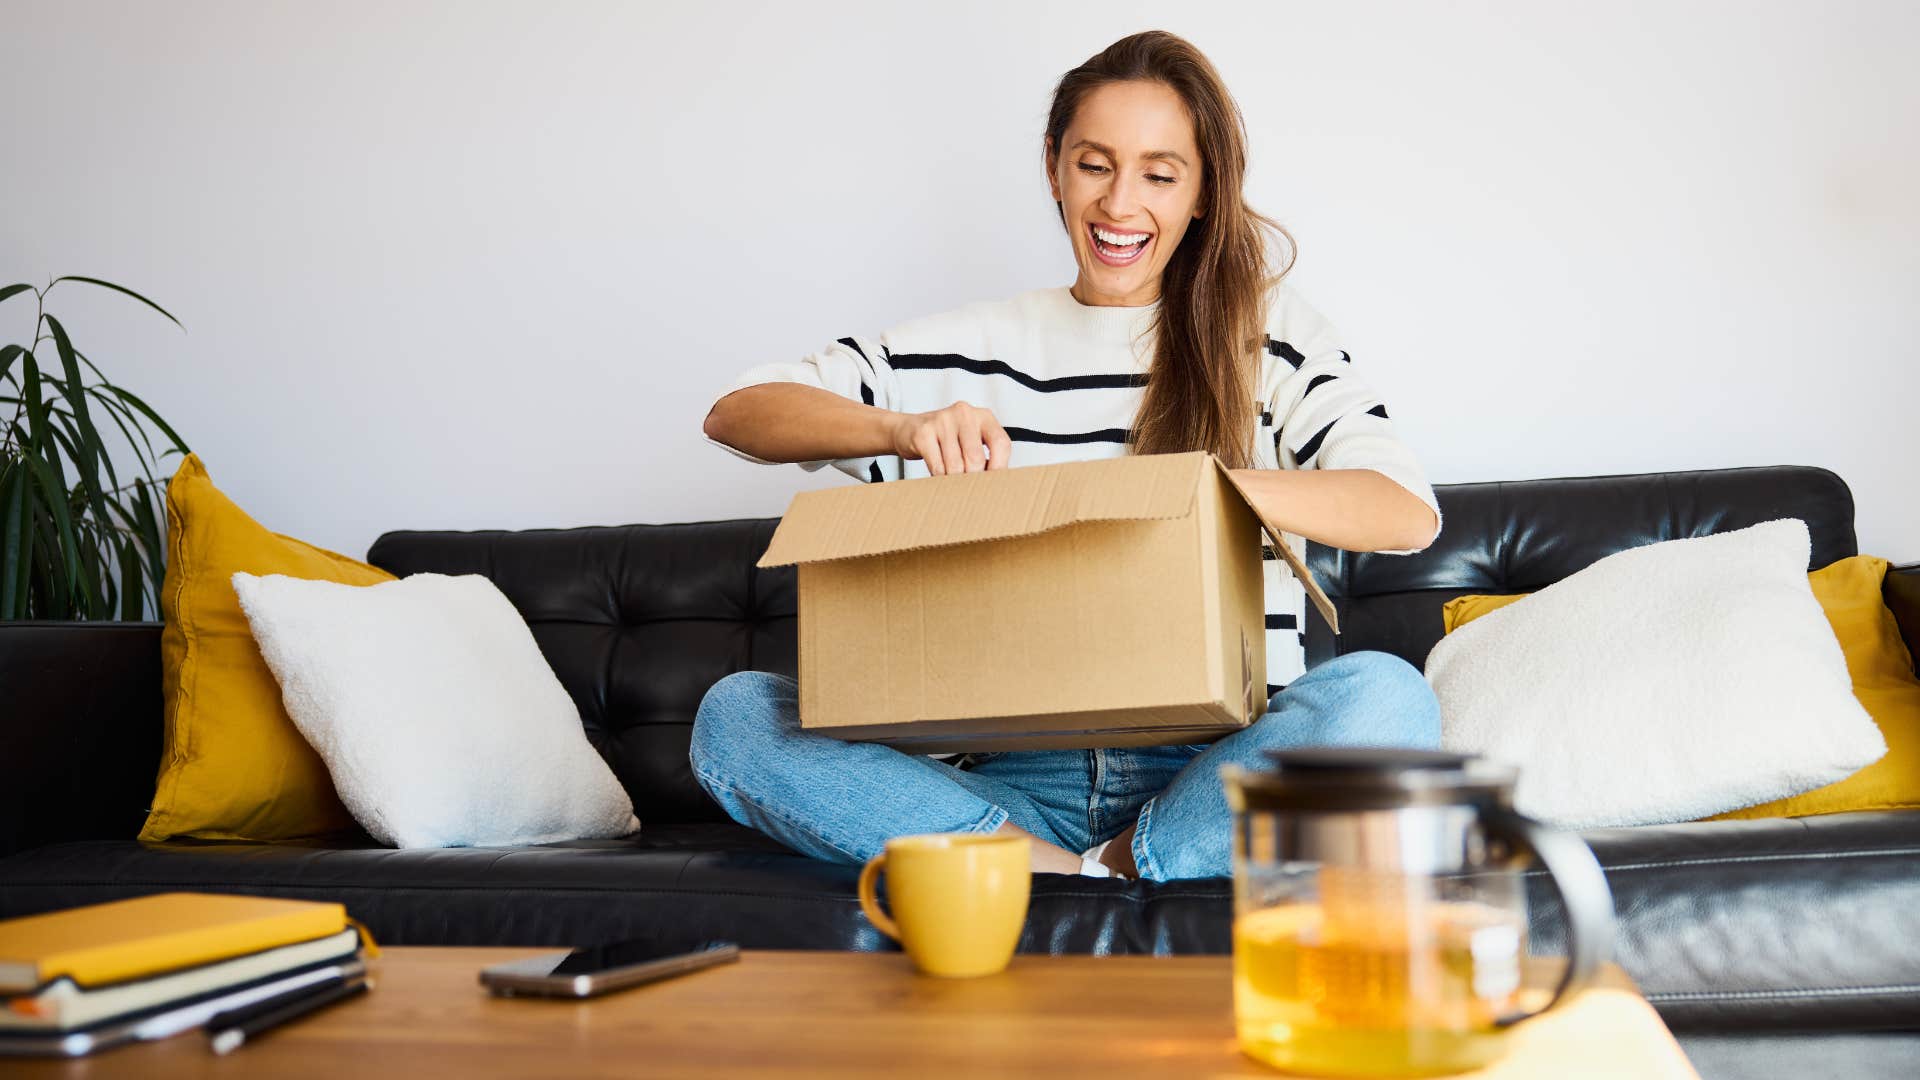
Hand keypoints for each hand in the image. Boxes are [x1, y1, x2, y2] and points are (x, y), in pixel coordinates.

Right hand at [888, 403, 1011, 474]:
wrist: (910, 429)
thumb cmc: (947, 439)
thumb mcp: (971, 440)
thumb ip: (985, 456)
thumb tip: (994, 484)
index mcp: (983, 416)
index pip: (1000, 443)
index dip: (999, 467)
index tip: (994, 484)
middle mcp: (964, 414)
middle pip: (975, 459)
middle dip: (972, 479)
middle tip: (968, 487)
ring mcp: (943, 421)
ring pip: (955, 466)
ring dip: (954, 481)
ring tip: (951, 480)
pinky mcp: (924, 433)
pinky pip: (937, 467)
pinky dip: (939, 478)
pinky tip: (938, 475)